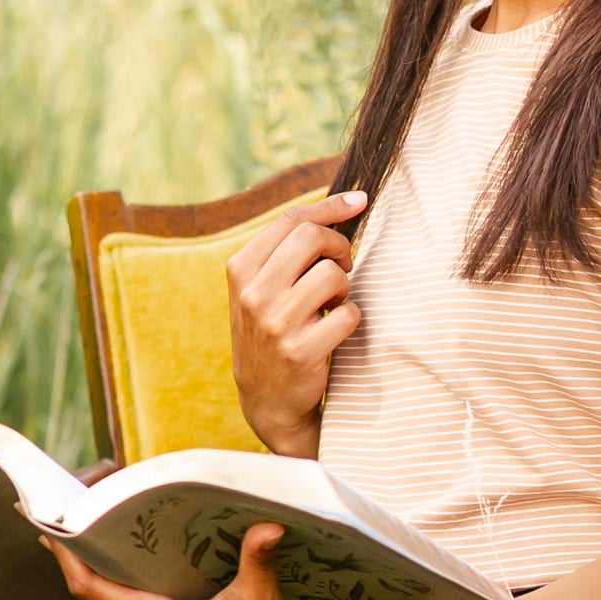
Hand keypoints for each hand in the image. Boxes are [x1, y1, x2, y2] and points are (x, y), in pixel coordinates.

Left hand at [42, 523, 323, 599]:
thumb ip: (258, 559)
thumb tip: (268, 525)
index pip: (89, 587)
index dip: (65, 556)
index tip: (47, 527)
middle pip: (89, 595)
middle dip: (76, 557)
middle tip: (70, 516)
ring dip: (92, 578)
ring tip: (87, 538)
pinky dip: (112, 597)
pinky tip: (120, 575)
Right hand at [227, 191, 367, 455]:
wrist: (266, 399)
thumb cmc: (273, 330)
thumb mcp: (260, 288)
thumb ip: (287, 250)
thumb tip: (343, 204)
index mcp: (241, 270)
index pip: (290, 220)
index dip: (331, 207)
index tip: (360, 200)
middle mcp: (253, 294)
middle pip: (312, 238)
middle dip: (340, 246)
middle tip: (344, 264)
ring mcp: (275, 324)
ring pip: (333, 275)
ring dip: (345, 287)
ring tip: (333, 302)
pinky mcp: (300, 352)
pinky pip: (348, 314)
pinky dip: (350, 318)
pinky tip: (336, 330)